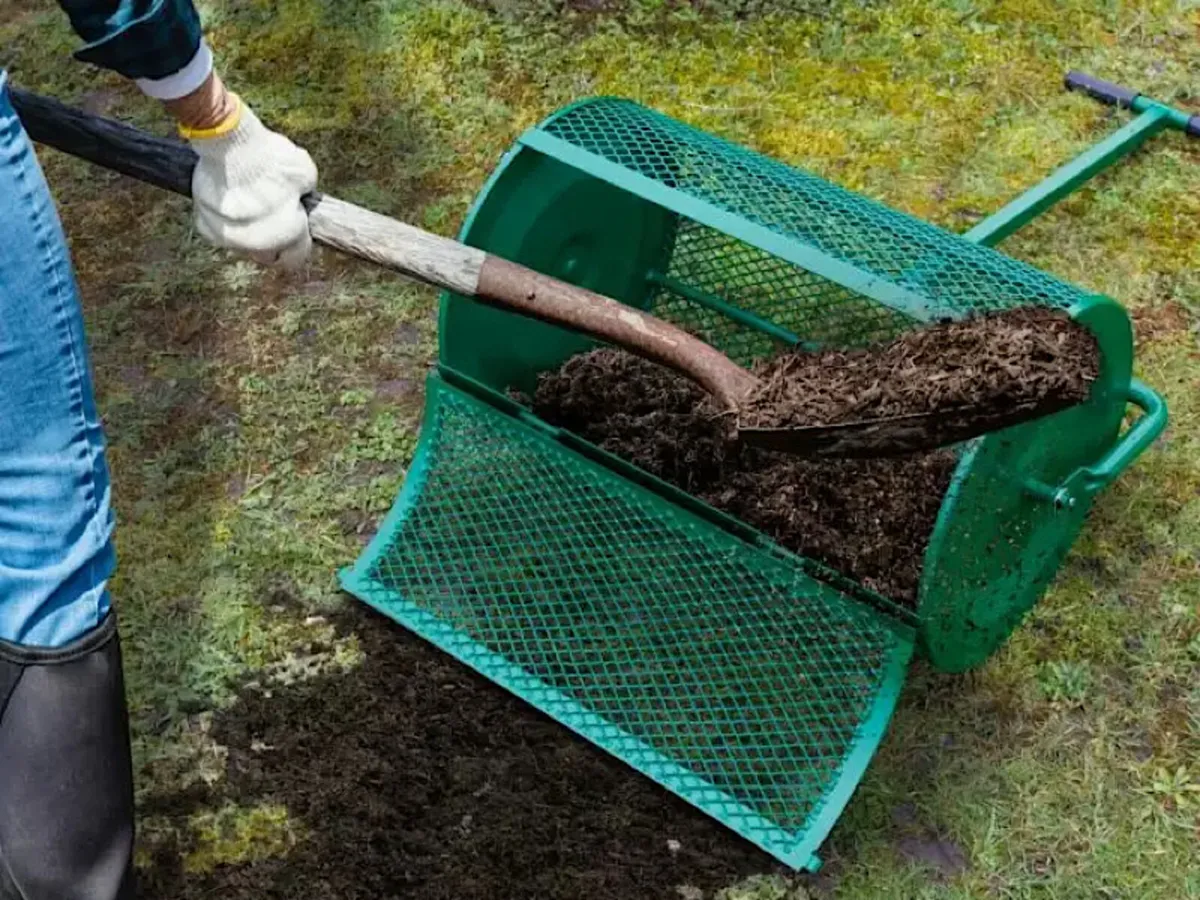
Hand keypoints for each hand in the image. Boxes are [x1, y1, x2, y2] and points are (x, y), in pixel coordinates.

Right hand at [176, 89, 317, 269]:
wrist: (227, 143)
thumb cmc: (269, 157)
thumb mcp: (305, 173)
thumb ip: (304, 194)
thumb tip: (299, 196)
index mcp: (287, 236)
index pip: (296, 258)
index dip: (297, 243)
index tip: (294, 231)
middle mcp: (258, 245)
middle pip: (268, 254)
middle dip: (273, 240)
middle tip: (272, 216)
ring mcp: (229, 238)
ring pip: (243, 243)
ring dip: (247, 230)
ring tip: (248, 202)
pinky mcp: (206, 227)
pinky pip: (219, 231)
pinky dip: (223, 220)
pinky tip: (228, 200)